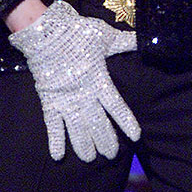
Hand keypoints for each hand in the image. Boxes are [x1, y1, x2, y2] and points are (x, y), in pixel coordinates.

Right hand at [8, 0, 139, 161]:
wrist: (46, 32)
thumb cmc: (78, 33)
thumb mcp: (106, 36)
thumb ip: (125, 42)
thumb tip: (145, 37)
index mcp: (99, 81)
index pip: (117, 107)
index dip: (126, 122)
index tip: (136, 137)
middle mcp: (84, 96)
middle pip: (98, 125)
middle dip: (105, 141)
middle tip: (111, 155)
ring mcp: (66, 100)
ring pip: (78, 130)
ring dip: (84, 145)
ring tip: (90, 158)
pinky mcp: (49, 100)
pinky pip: (52, 125)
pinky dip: (55, 141)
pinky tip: (58, 156)